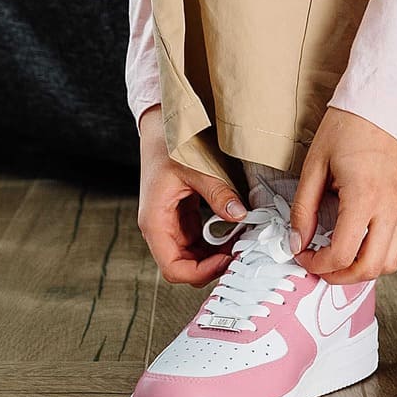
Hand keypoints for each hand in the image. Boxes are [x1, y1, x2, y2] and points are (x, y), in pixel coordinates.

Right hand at [136, 107, 249, 285]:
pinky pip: (197, 239)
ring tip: (241, 242)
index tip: (227, 260)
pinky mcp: (180, 215)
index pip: (173, 268)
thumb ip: (217, 192)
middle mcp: (159, 227)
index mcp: (155, 221)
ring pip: (191, 255)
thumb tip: (239, 214)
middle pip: (183, 266)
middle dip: (212, 265)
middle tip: (241, 253)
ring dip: (215, 255)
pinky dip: (214, 241)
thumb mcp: (195, 168)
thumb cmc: (168, 144)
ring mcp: (169, 222)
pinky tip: (234, 230)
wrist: (159, 125)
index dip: (201, 272)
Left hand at [288, 104, 396, 284]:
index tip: (303, 255)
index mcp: (365, 196)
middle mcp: (390, 207)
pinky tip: (357, 243)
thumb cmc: (349, 127)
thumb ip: (303, 209)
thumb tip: (297, 241)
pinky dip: (377, 253)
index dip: (317, 264)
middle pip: (371, 268)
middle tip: (320, 267)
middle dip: (341, 277)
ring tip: (340, 259)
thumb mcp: (314, 166)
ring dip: (363, 270)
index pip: (342, 253)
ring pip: (389, 263)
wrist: (382, 105)